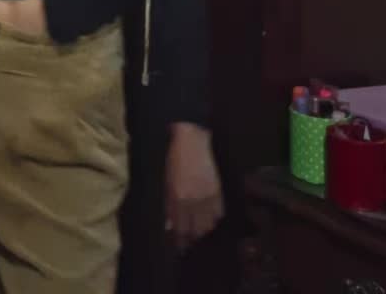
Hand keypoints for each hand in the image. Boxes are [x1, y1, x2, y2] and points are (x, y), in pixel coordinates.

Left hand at [165, 124, 223, 252]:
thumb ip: (169, 205)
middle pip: (195, 230)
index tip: (180, 247)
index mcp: (178, 198)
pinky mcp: (218, 191)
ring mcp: (208, 197)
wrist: (192, 139)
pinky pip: (219, 214)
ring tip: (199, 232)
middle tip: (189, 242)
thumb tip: (169, 226)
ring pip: (208, 225)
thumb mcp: (167, 181)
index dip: (180, 241)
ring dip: (203, 231)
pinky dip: (214, 219)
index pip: (180, 229)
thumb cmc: (175, 159)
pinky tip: (210, 219)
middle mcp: (194, 201)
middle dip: (191, 239)